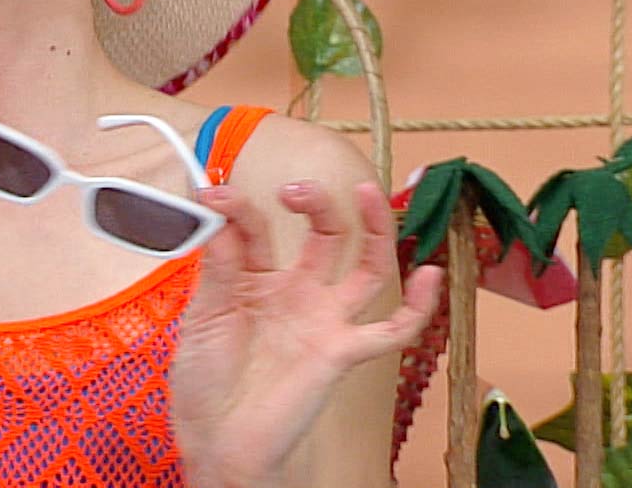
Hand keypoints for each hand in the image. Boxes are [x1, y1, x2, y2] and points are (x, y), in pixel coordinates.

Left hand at [170, 179, 441, 486]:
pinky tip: (429, 275)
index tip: (214, 195)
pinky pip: (391, 332)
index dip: (238, 207)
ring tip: (366, 193)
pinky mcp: (341, 353)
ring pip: (366, 269)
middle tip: (294, 190)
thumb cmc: (205, 381)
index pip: (257, 228)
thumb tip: (217, 213)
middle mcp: (296, 293)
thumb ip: (217, 267)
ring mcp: (323, 321)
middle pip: (324, 236)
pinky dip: (418, 307)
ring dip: (374, 229)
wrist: (217, 441)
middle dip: (315, 204)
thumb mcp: (202, 315)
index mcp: (255, 279)